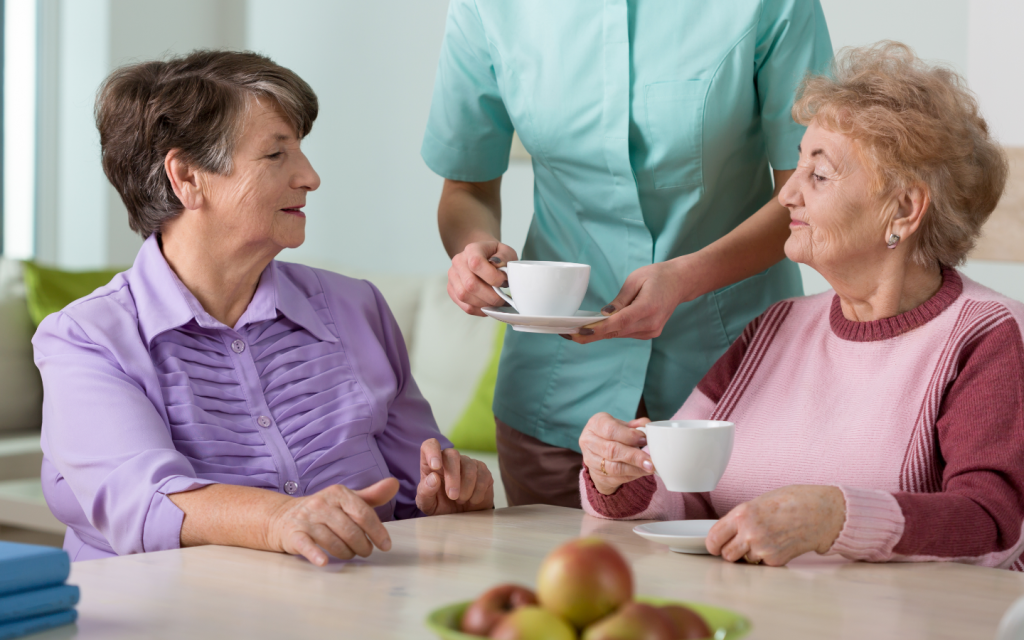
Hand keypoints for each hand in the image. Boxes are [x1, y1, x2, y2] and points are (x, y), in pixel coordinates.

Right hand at [266, 477, 398, 566]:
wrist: (283, 517)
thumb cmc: (323, 510)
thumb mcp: (346, 500)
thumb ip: (371, 495)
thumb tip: (394, 484)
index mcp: (338, 493)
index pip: (363, 513)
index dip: (377, 531)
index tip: (385, 546)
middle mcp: (322, 503)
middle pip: (350, 530)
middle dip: (362, 545)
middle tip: (365, 552)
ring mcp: (306, 518)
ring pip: (334, 541)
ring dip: (346, 553)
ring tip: (349, 554)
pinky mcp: (293, 534)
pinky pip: (306, 545)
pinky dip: (315, 554)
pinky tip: (323, 562)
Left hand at [416, 438, 494, 514]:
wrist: (462, 517)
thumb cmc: (441, 506)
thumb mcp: (427, 505)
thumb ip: (425, 492)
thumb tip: (433, 478)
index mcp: (431, 464)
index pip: (430, 445)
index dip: (432, 451)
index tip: (435, 466)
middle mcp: (450, 459)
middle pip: (452, 454)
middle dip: (453, 477)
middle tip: (452, 496)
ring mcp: (468, 463)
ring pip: (469, 467)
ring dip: (466, 488)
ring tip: (460, 501)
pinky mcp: (482, 470)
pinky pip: (483, 476)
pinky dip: (477, 492)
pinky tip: (472, 500)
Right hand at [448, 240, 519, 315]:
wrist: (482, 256)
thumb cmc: (495, 255)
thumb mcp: (505, 251)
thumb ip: (505, 259)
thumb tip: (500, 271)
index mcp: (471, 249)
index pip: (476, 264)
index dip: (492, 277)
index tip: (504, 282)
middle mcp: (458, 262)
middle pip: (470, 284)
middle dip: (491, 296)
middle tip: (503, 298)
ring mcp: (453, 276)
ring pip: (465, 296)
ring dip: (484, 304)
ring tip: (497, 303)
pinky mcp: (452, 290)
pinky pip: (464, 306)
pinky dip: (479, 310)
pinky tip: (489, 307)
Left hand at [572, 257, 694, 343]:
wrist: (680, 282)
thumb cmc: (658, 276)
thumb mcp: (635, 280)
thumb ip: (619, 300)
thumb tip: (604, 314)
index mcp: (648, 307)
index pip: (618, 323)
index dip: (597, 329)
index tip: (579, 332)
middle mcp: (650, 323)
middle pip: (615, 332)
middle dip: (591, 334)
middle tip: (568, 334)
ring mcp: (651, 331)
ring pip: (619, 334)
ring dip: (600, 332)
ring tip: (578, 330)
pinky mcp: (650, 333)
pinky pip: (626, 333)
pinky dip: (612, 330)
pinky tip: (599, 326)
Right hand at [579, 412, 653, 494]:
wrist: (601, 452)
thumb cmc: (615, 435)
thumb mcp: (624, 426)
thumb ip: (636, 425)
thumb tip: (647, 425)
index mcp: (595, 423)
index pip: (610, 430)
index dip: (629, 436)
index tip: (644, 440)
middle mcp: (588, 440)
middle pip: (611, 450)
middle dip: (634, 456)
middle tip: (650, 460)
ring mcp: (590, 459)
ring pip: (613, 467)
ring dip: (634, 468)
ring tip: (649, 467)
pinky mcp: (596, 475)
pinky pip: (616, 478)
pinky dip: (632, 475)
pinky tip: (642, 472)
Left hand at [705, 485, 846, 565]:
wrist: (819, 512)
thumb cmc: (791, 501)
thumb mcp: (758, 502)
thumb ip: (741, 517)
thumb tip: (727, 530)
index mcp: (742, 514)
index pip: (714, 537)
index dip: (713, 544)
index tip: (715, 545)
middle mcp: (749, 533)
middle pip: (727, 555)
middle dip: (731, 551)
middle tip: (740, 543)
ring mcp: (763, 549)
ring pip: (744, 561)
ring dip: (749, 555)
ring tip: (765, 539)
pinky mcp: (776, 560)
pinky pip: (761, 564)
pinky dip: (765, 558)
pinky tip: (776, 544)